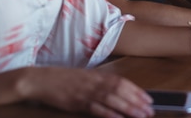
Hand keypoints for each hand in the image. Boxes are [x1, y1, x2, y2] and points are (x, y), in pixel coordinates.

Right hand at [25, 67, 153, 117]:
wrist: (40, 79)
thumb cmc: (62, 79)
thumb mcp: (84, 78)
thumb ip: (99, 84)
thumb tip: (116, 92)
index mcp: (97, 75)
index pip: (122, 82)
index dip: (137, 90)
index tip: (148, 99)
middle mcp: (94, 82)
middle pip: (120, 91)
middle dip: (137, 101)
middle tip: (149, 110)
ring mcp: (86, 91)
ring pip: (112, 99)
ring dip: (128, 108)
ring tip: (140, 115)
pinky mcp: (77, 101)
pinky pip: (96, 108)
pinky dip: (109, 114)